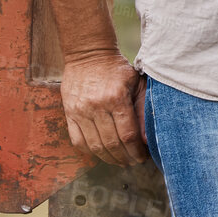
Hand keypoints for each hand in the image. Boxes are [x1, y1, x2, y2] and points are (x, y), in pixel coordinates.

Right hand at [61, 50, 147, 166]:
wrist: (89, 54)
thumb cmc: (118, 70)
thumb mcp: (137, 84)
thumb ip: (143, 110)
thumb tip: (148, 138)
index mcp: (116, 98)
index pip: (127, 135)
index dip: (136, 151)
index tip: (143, 157)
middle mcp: (96, 107)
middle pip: (111, 143)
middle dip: (124, 157)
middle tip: (133, 162)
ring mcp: (80, 111)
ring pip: (94, 145)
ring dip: (108, 158)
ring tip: (119, 161)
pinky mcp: (69, 113)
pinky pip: (77, 140)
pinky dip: (90, 151)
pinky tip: (101, 153)